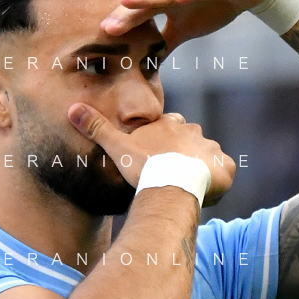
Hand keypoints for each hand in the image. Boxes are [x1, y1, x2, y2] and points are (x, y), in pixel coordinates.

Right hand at [68, 104, 235, 204]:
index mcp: (171, 125)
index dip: (166, 141)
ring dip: (202, 168)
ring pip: (209, 156)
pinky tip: (207, 191)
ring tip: (189, 186)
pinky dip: (220, 180)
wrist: (171, 186)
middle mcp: (195, 132)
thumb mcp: (116, 147)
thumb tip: (72, 108)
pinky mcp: (227, 167)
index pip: (171, 126)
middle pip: (192, 141)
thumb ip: (97, 128)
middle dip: (185, 154)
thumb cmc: (143, 167)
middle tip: (173, 173)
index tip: (159, 155)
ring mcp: (212, 149)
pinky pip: (226, 171)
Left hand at [100, 0, 273, 48]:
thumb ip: (166, 43)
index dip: (120, 25)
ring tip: (129, 3)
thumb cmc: (214, 4)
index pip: (138, 15)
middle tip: (105, 28)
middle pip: (145, 3)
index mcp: (163, 0)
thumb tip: (148, 64)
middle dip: (125, 14)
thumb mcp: (186, 29)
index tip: (99, 40)